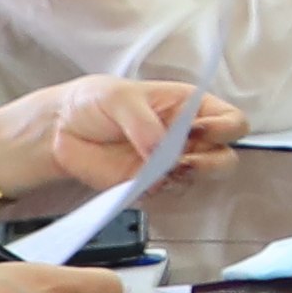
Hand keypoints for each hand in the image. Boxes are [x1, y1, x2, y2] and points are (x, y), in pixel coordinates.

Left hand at [0, 74, 241, 193]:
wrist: (61, 129)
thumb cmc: (94, 102)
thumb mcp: (119, 98)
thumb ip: (143, 123)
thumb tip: (160, 151)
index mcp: (189, 107)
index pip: (230, 120)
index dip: (225, 128)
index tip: (199, 130)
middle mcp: (187, 137)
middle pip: (225, 158)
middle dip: (211, 163)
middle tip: (184, 161)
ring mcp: (170, 163)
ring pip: (198, 180)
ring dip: (181, 177)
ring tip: (155, 167)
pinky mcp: (149, 184)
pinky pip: (166, 194)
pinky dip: (157, 189)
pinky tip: (140, 177)